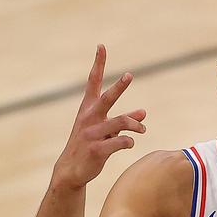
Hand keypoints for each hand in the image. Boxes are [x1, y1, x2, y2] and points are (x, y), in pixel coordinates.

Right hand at [52, 44, 146, 188]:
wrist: (72, 170)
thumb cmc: (90, 145)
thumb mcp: (105, 130)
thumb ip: (124, 120)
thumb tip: (144, 113)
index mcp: (88, 109)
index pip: (93, 82)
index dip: (98, 64)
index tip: (101, 46)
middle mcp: (89, 118)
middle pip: (107, 98)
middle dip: (119, 87)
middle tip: (130, 75)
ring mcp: (92, 133)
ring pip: (121, 122)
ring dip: (135, 125)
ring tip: (142, 130)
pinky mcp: (97, 149)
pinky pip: (120, 142)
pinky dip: (129, 142)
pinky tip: (130, 144)